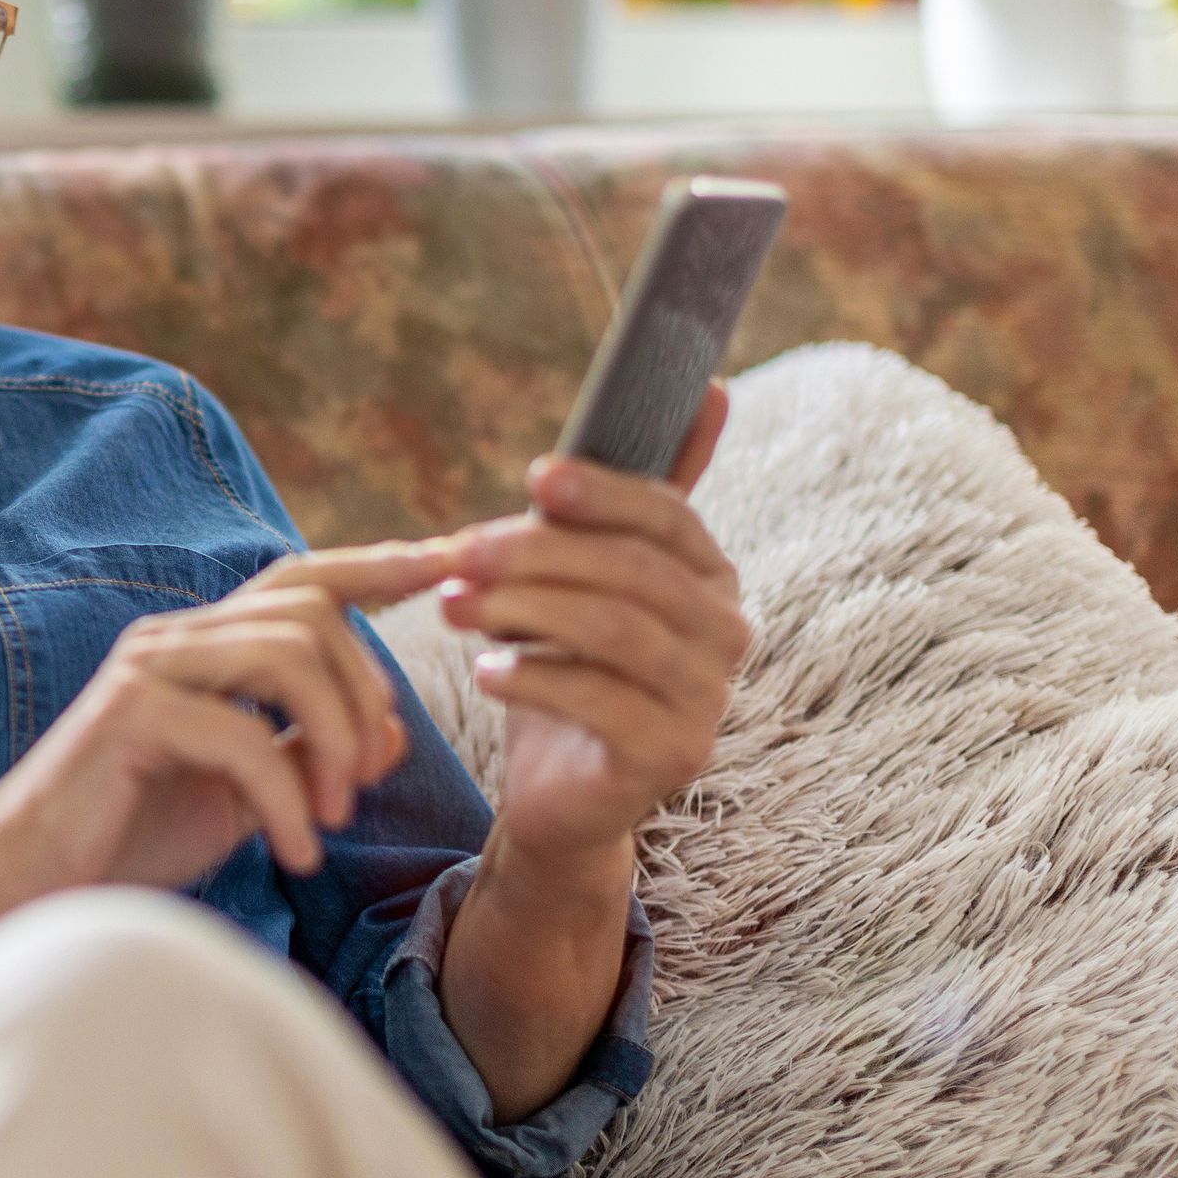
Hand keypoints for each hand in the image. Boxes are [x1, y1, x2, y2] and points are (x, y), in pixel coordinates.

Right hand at [0, 547, 439, 898]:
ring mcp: (147, 670)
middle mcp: (174, 639)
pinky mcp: (129, 717)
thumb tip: (384, 732)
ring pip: (286, 654)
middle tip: (365, 782)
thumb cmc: (127, 838)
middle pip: (312, 614)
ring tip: (330, 818)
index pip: (301, 579)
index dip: (379, 564)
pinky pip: (244, 735)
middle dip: (365, 692)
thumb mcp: (237, 791)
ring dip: (334, 741)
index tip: (450, 560)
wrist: (24, 890)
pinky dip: (289, 801)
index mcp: (201, 647)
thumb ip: (299, 750)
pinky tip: (294, 856)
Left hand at [437, 380, 749, 871]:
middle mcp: (726, 633)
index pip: (668, 515)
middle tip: (456, 553)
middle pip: (633, 571)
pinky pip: (601, 701)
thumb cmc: (566, 664)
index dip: (603, 492)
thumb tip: (713, 387)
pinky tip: (483, 671)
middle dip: (537, 554)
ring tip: (451, 606)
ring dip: (522, 609)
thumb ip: (627, 496)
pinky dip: (533, 677)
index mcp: (709, 576)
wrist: (559, 789)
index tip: (534, 477)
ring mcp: (708, 698)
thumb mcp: (583, 573)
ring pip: (615, 630)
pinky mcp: (676, 756)